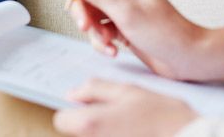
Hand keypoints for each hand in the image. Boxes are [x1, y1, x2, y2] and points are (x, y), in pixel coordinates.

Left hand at [53, 79, 197, 136]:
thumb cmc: (162, 116)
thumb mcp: (128, 91)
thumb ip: (96, 90)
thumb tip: (74, 93)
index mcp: (90, 124)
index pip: (61, 120)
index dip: (73, 111)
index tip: (89, 107)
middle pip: (78, 132)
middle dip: (91, 123)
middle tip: (115, 116)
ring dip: (105, 133)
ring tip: (130, 126)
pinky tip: (136, 134)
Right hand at [62, 0, 223, 82]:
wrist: (186, 59)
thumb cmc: (166, 33)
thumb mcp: (126, 13)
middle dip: (84, 11)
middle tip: (85, 26)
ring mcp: (121, 9)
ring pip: (91, 13)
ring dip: (94, 30)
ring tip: (106, 42)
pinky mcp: (121, 26)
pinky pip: (100, 29)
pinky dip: (102, 41)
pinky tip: (113, 50)